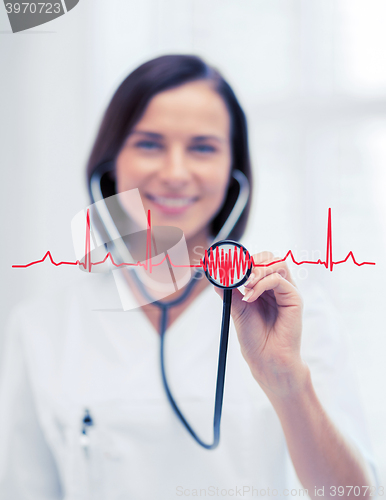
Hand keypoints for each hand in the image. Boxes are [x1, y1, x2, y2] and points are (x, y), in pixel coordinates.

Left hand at [215, 251, 307, 398]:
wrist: (266, 360)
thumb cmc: (254, 338)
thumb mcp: (237, 309)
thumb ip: (230, 291)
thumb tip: (216, 275)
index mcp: (265, 287)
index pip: (260, 261)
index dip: (246, 259)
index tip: (228, 265)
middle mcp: (278, 287)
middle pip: (271, 257)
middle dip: (253, 261)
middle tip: (239, 273)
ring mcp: (287, 291)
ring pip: (277, 263)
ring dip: (258, 270)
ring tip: (246, 286)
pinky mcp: (294, 298)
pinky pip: (278, 279)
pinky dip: (261, 284)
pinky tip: (251, 296)